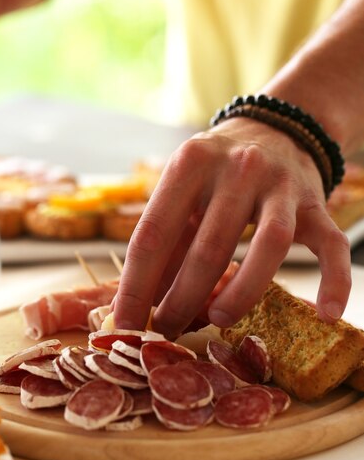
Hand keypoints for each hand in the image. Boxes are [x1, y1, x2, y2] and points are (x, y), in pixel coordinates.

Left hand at [114, 118, 350, 336]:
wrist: (276, 129)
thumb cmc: (217, 172)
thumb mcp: (183, 191)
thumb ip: (165, 242)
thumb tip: (137, 304)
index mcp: (191, 163)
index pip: (153, 233)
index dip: (135, 285)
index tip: (125, 324)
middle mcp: (238, 168)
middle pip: (208, 246)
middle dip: (182, 299)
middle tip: (167, 330)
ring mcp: (281, 185)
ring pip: (268, 245)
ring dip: (241, 292)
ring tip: (217, 320)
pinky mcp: (316, 204)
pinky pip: (331, 245)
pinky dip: (335, 281)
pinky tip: (327, 314)